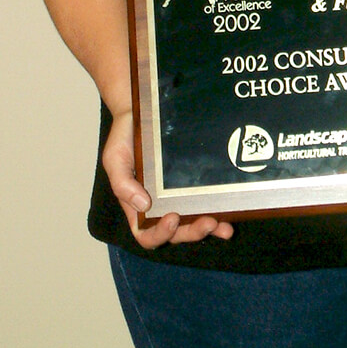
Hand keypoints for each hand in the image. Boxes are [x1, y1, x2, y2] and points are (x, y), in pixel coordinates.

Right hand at [102, 110, 233, 247]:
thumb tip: (142, 205)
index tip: (172, 218)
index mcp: (137, 207)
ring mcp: (178, 197)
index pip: (146, 234)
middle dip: (192, 232)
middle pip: (176, 233)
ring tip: (225, 227)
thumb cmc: (124, 138)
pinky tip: (231, 214)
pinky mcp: (193, 184)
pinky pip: (205, 203)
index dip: (160, 234)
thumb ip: (122, 183)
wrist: (140, 113)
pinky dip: (219, 212)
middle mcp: (159, 207)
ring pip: (194, 223)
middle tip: (209, 222)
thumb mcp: (115, 159)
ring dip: (210, 228)